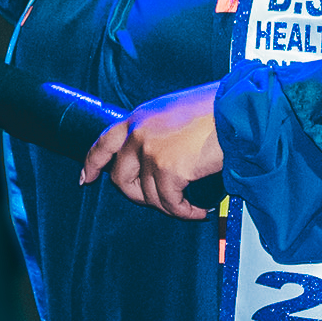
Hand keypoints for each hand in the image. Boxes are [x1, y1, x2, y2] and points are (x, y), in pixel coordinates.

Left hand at [81, 84, 223, 220]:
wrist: (236, 109)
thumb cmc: (217, 108)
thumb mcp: (175, 111)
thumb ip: (159, 129)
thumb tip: (160, 156)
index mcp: (139, 117)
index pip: (104, 142)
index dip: (92, 163)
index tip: (86, 179)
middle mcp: (138, 134)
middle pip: (120, 178)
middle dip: (137, 196)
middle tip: (157, 202)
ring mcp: (150, 153)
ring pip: (149, 195)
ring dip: (170, 206)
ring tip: (190, 205)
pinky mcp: (168, 170)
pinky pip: (171, 203)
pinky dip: (185, 212)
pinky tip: (199, 210)